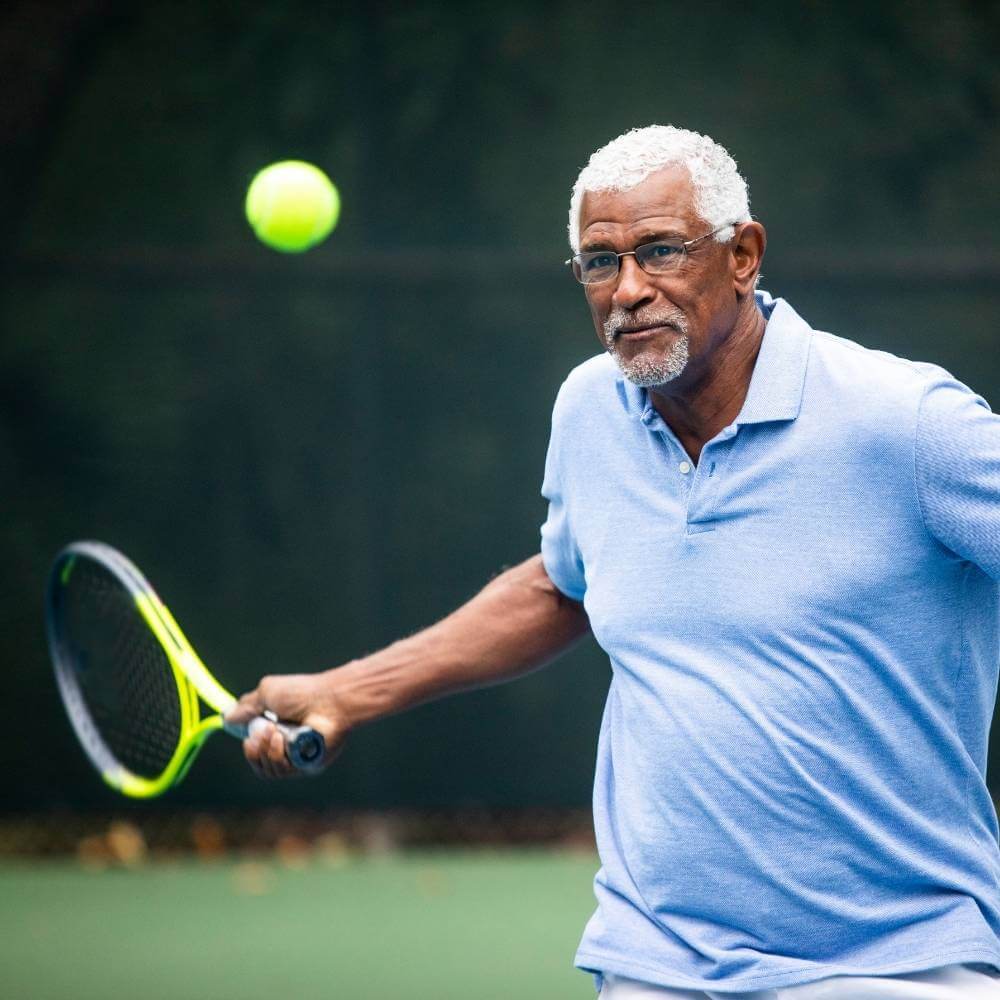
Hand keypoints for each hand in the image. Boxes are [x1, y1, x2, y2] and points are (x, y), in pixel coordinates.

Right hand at [224, 671, 348, 778]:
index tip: (247, 738)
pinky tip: (282, 739)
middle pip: (260, 764)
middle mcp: (288, 746)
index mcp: (279, 729)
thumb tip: (226, 717)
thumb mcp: (267, 693)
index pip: (257, 749)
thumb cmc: (301, 693)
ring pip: (269, 770)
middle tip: (263, 733)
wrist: (328, 700)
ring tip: (276, 732)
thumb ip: (246, 707)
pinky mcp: (307, 766)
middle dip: (255, 750)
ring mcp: (298, 757)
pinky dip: (277, 755)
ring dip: (267, 750)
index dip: (250, 748)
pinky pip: (282, 771)